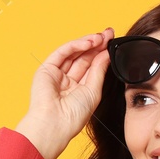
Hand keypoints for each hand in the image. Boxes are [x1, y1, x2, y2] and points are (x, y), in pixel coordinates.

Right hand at [15, 28, 113, 158]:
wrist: (55, 124)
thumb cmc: (73, 115)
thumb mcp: (93, 91)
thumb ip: (99, 70)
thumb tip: (106, 53)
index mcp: (79, 89)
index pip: (92, 66)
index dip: (101, 53)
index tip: (113, 42)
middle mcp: (67, 80)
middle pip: (83, 57)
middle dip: (96, 45)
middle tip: (108, 34)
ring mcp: (56, 74)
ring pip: (73, 53)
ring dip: (88, 43)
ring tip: (101, 37)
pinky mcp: (46, 69)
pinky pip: (62, 52)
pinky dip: (76, 45)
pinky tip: (89, 42)